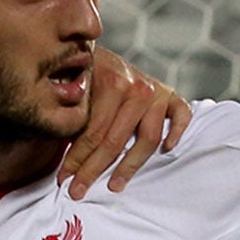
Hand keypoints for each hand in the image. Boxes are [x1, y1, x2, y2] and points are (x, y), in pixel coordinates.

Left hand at [56, 49, 192, 198]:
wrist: (93, 48)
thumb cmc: (81, 75)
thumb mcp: (71, 88)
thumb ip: (70, 115)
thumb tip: (57, 148)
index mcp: (110, 82)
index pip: (93, 132)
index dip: (76, 159)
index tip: (64, 179)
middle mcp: (137, 87)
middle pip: (116, 139)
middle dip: (94, 169)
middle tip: (79, 191)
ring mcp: (156, 92)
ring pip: (147, 138)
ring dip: (130, 165)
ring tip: (114, 185)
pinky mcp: (172, 96)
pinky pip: (181, 116)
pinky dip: (177, 132)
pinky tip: (168, 149)